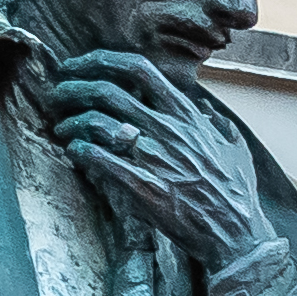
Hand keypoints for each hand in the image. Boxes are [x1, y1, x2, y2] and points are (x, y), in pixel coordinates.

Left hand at [37, 50, 266, 266]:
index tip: (80, 66)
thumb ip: (218, 124)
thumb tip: (204, 109)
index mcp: (187, 115)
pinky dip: (79, 151)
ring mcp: (155, 158)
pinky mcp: (143, 187)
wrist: (236, 235)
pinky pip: (100, 160)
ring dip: (71, 122)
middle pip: (107, 90)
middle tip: (59, 94)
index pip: (138, 68)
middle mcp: (168, 129)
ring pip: (97, 122)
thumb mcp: (236, 149)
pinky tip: (74, 152)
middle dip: (73, 87)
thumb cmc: (237, 194)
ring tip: (62, 128)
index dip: (100, 60)